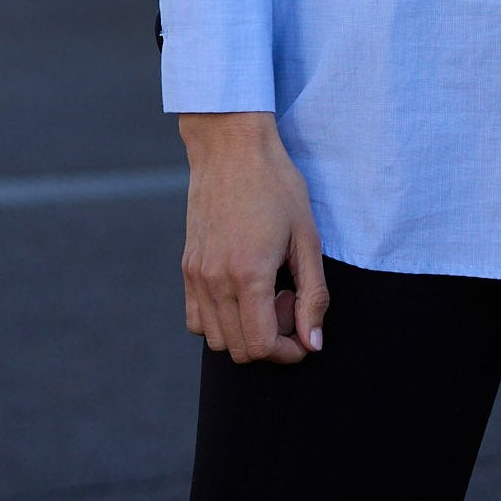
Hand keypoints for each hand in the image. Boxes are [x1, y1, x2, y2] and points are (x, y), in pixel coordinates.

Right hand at [179, 112, 328, 363]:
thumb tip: (313, 343)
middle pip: (239, 349)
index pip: (261, 346)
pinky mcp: (187, 266)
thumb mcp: (307, 238)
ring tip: (267, 294)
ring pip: (216, 339)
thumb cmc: (277, 186)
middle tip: (290, 300)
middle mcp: (215, 280)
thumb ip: (313, 295)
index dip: (288, 352)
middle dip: (271, 341)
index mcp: (248, 274)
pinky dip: (221, 320)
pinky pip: (197, 318)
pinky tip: (243, 290)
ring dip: (245, 332)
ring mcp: (196, 275)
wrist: (231, 148)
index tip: (305, 334)